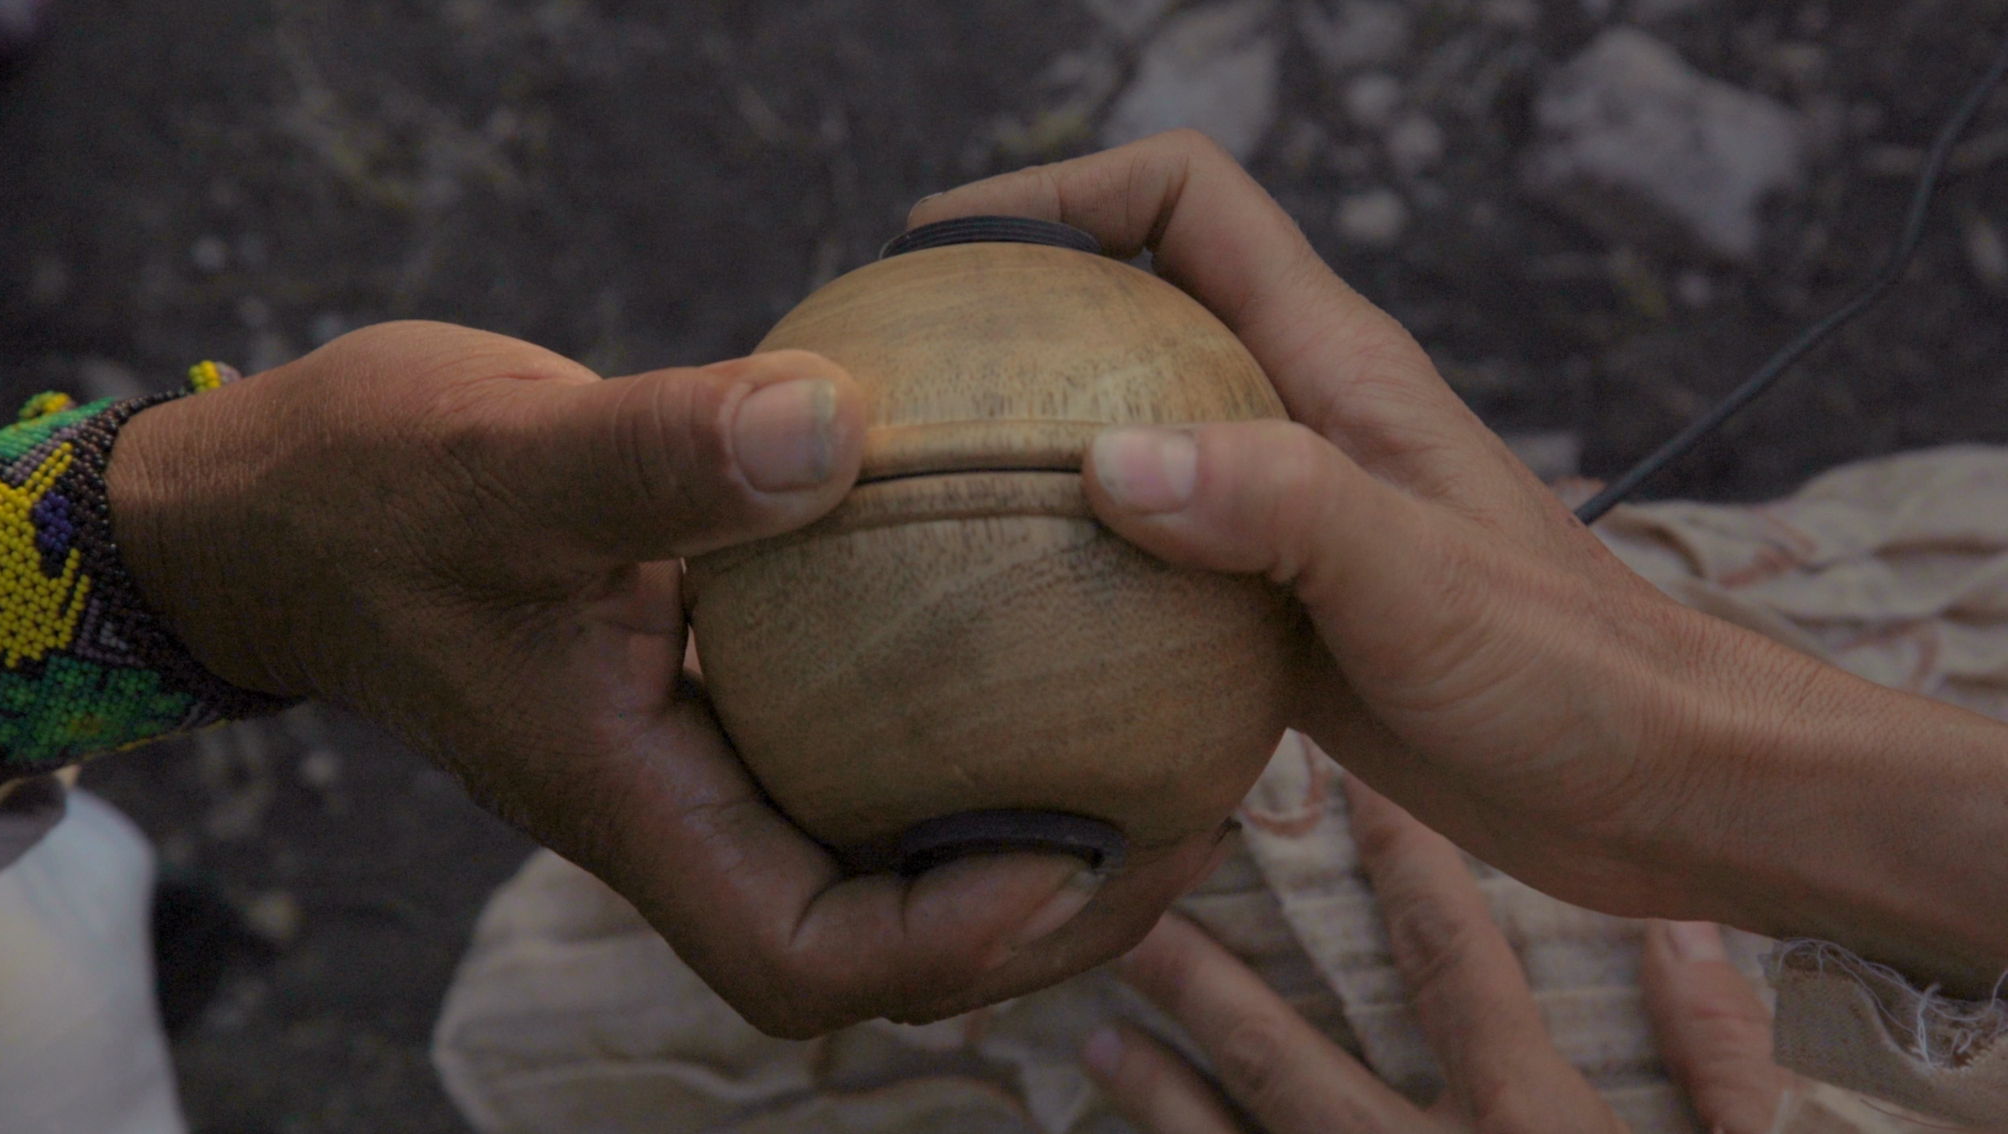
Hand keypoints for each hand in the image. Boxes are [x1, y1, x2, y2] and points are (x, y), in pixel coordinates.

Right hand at [103, 320, 1229, 1035]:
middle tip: (1186, 817)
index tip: (1084, 854)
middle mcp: (682, 810)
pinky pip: (858, 748)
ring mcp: (700, 763)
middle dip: (1039, 916)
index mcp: (632, 805)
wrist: (290, 508)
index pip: (807, 953)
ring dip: (1021, 832)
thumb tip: (836, 426)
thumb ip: (656, 457)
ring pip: (881, 850)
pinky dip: (957, 727)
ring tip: (1159, 748)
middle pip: (882, 940)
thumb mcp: (503, 460)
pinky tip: (1045, 638)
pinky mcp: (714, 700)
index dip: (955, 944)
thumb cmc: (367, 493)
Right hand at [913, 132, 2007, 990]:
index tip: (945, 247)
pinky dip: (1077, 566)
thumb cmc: (1569, 668)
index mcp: (1334, 364)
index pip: (1190, 200)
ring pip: (1132, 433)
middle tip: (903, 377)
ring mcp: (1285, 514)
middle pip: (1135, 307)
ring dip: (1036, 447)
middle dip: (1020, 314)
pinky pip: (1151, 557)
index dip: (1064, 192)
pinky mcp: (1277, 609)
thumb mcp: (1416, 577)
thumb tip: (1107, 458)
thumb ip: (1274, 503)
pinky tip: (1011, 623)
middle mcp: (1299, 417)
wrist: (1654, 782)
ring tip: (923, 498)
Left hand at [1082, 778, 1799, 1133]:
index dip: (1401, 865)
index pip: (1453, 963)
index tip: (1344, 784)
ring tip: (1097, 1038)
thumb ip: (1729, 1064)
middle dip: (1208, 983)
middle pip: (1289, 1062)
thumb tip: (1677, 925)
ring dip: (1163, 1100)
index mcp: (1532, 1133)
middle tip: (1130, 914)